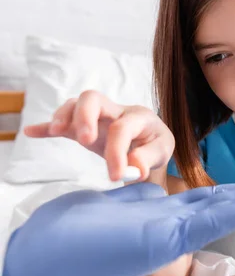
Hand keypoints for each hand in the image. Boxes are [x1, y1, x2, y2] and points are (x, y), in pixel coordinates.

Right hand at [24, 90, 173, 180]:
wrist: (148, 142)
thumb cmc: (154, 145)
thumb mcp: (162, 152)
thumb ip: (149, 158)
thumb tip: (133, 166)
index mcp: (138, 116)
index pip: (121, 129)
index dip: (116, 153)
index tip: (115, 176)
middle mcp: (115, 110)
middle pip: (93, 98)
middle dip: (84, 116)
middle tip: (85, 141)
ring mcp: (97, 116)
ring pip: (75, 104)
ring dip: (63, 116)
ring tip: (57, 131)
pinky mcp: (83, 126)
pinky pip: (63, 121)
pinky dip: (46, 126)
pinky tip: (31, 132)